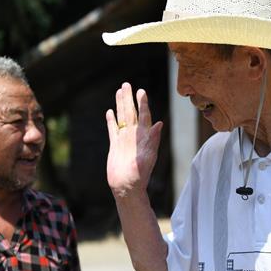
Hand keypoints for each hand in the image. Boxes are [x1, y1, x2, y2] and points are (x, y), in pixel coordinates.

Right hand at [106, 83, 164, 197]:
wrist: (126, 186)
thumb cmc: (140, 174)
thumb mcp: (149, 156)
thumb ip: (154, 139)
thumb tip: (160, 123)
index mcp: (143, 136)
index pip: (143, 115)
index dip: (143, 103)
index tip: (141, 91)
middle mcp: (134, 135)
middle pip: (131, 112)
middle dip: (129, 98)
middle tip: (127, 84)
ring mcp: (124, 139)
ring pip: (121, 117)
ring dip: (120, 104)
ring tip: (119, 92)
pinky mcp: (115, 145)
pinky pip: (112, 129)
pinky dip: (111, 120)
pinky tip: (110, 112)